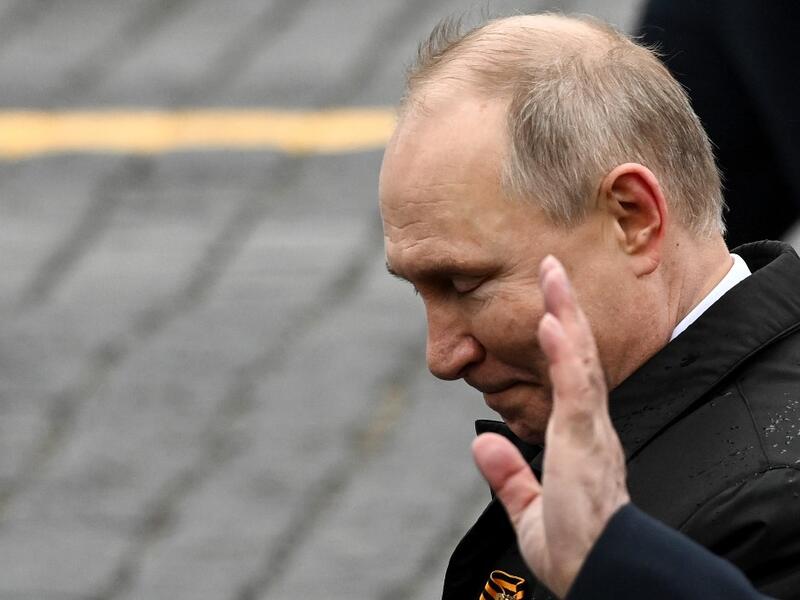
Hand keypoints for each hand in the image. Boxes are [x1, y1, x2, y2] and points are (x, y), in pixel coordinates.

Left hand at [472, 255, 629, 597]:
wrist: (598, 573)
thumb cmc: (574, 549)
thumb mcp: (531, 507)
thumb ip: (510, 475)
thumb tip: (482, 444)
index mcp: (578, 438)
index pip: (570, 374)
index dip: (561, 337)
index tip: (547, 305)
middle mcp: (588, 426)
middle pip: (579, 354)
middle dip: (565, 308)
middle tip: (552, 265)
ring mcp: (589, 430)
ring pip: (581, 360)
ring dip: (565, 314)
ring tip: (552, 273)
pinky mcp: (585, 441)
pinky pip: (575, 389)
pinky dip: (565, 353)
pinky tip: (551, 322)